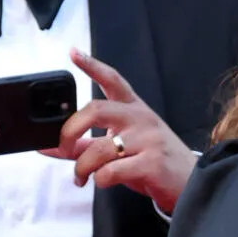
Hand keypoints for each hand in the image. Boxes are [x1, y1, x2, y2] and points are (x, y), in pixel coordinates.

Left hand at [43, 49, 195, 213]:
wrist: (192, 183)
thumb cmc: (152, 162)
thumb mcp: (120, 149)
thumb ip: (83, 146)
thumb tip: (46, 147)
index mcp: (134, 109)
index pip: (112, 80)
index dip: (91, 65)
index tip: (72, 53)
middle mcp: (141, 119)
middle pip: (95, 110)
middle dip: (69, 130)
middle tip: (63, 147)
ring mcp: (148, 140)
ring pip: (99, 149)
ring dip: (81, 168)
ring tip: (81, 178)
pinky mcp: (152, 163)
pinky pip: (110, 172)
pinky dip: (99, 180)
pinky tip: (102, 182)